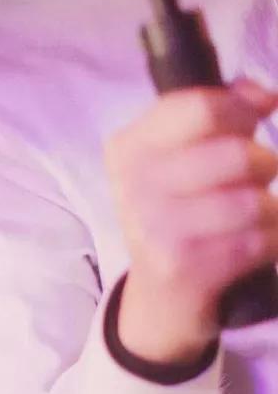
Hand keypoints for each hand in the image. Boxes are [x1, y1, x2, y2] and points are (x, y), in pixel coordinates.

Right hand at [106, 79, 277, 362]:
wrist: (159, 300)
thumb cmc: (179, 215)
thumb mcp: (179, 159)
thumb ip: (217, 115)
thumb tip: (263, 93)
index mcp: (131, 147)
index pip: (201, 108)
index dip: (243, 109)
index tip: (260, 114)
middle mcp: (136, 186)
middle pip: (237, 155)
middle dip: (266, 165)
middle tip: (261, 177)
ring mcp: (157, 229)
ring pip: (254, 202)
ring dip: (273, 208)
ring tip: (262, 214)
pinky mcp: (185, 269)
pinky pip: (260, 241)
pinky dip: (275, 239)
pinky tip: (262, 242)